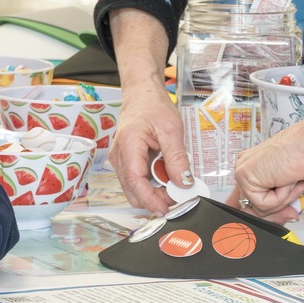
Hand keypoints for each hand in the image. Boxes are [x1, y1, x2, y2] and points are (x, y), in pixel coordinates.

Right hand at [110, 88, 190, 214]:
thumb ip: (177, 158)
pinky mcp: (125, 161)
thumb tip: (184, 183)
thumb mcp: (171, 129)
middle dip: (154, 199)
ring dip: (154, 192)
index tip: (168, 209)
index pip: (135, 182)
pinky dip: (151, 184)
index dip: (151, 199)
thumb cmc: (153, 106)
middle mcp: (119, 156)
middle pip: (132, 190)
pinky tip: (166, 176)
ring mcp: (120, 160)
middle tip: (178, 197)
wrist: (141, 94)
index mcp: (128, 145)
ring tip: (174, 185)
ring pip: (134, 188)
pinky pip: (137, 180)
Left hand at [228, 126, 303, 221]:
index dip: (271, 213)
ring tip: (292, 183)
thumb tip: (285, 215)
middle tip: (291, 211)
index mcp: (254, 167)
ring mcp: (243, 171)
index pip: (253, 200)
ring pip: (259, 208)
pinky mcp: (244, 175)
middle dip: (276, 214)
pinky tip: (285, 180)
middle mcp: (245, 167)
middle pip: (252, 207)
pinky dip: (280, 198)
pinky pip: (262, 204)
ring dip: (282, 202)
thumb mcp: (293, 188)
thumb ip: (283, 203)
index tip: (284, 215)